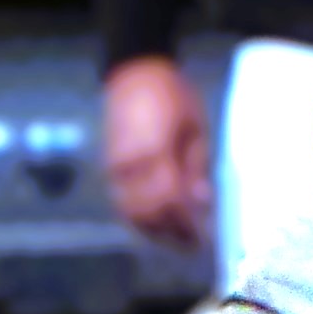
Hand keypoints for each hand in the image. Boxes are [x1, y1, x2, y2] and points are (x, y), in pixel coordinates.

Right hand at [103, 56, 212, 248]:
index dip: (185, 223)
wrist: (135, 70)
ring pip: (130, 212)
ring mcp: (116, 166)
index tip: (201, 238)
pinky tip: (157, 220)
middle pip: (148, 212)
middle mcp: (131, 164)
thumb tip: (202, 202)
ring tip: (176, 236)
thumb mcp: (195, 126)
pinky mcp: (110, 165)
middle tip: (192, 243)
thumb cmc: (173, 95)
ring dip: (153, 230)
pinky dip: (139, 216)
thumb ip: (196, 166)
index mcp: (156, 152)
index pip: (170, 201)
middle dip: (170, 232)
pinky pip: (122, 200)